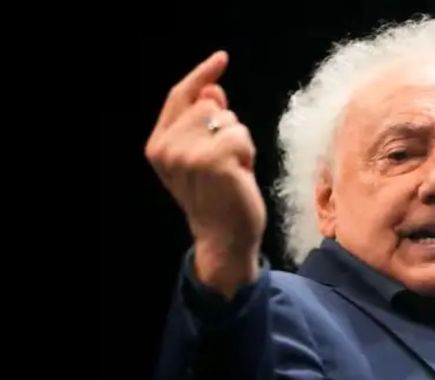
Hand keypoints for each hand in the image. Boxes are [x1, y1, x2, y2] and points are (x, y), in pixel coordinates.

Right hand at [144, 51, 265, 296]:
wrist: (224, 238)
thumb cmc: (219, 197)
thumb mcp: (206, 156)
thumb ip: (205, 123)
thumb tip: (214, 90)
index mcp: (158, 145)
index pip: (180, 96)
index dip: (201, 75)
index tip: (222, 58)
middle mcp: (167, 147)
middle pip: (210, 105)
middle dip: (227, 128)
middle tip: (225, 164)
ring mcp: (188, 153)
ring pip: (228, 119)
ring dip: (239, 142)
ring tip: (231, 172)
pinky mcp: (213, 160)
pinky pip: (242, 135)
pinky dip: (248, 153)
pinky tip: (240, 176)